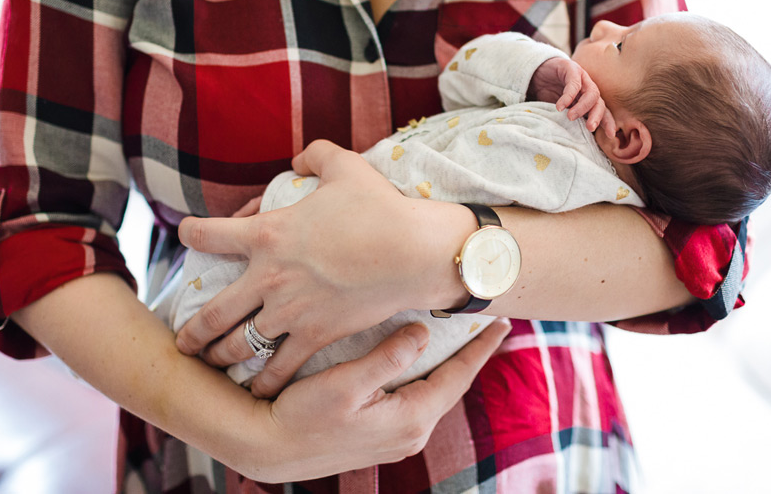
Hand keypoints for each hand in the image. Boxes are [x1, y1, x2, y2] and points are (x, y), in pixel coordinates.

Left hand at [175, 140, 470, 397]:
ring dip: (221, 356)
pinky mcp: (316, 336)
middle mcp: (268, 277)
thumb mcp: (345, 166)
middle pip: (213, 312)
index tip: (186, 237)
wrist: (413, 252)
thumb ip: (315, 157)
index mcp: (266, 234)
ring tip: (213, 364)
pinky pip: (281, 367)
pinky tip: (255, 391)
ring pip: (241, 344)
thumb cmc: (379, 207)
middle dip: (192, 330)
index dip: (190, 233)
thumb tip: (300, 159)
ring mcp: (290, 311)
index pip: (207, 235)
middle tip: (181, 341)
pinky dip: (265, 382)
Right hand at [245, 319, 510, 481]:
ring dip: (447, 363)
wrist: (269, 448)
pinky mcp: (382, 434)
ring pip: (434, 391)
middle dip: (469, 354)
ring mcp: (397, 436)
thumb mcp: (345, 383)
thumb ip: (388, 358)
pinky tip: (422, 358)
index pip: (458, 376)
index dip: (480, 348)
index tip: (501, 322)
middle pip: (451, 384)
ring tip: (461, 336)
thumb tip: (423, 333)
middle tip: (486, 322)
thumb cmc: (301, 415)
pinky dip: (426, 374)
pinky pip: (417, 398)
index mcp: (410, 418)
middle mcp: (411, 432)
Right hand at [528, 57, 615, 132]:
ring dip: (583, 107)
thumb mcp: (560, 111)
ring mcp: (581, 78)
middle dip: (597, 116)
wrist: (535, 73)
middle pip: (600, 103)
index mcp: (588, 100)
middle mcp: (588, 89)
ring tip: (570, 117)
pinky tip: (560, 107)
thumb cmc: (548, 94)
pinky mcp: (571, 68)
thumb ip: (569, 120)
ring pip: (592, 93)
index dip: (608, 122)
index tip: (611, 135)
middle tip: (590, 128)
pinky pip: (573, 83)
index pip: (603, 112)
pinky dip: (567, 96)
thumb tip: (574, 142)